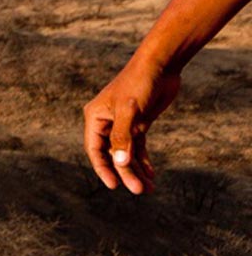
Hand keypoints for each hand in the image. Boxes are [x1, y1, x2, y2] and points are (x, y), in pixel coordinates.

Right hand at [82, 59, 180, 193]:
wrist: (160, 65)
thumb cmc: (139, 83)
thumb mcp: (130, 111)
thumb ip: (123, 137)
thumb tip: (120, 163)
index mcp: (96, 118)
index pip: (95, 149)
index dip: (103, 168)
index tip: (114, 185)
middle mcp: (107, 122)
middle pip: (112, 154)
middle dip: (125, 172)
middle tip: (139, 190)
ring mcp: (123, 123)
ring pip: (126, 152)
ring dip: (136, 169)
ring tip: (149, 187)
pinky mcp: (138, 123)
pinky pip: (138, 146)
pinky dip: (144, 160)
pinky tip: (151, 173)